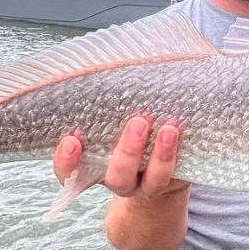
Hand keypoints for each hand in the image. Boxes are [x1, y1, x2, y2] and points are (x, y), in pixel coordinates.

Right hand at [53, 115, 189, 198]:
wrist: (158, 166)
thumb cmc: (120, 133)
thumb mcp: (105, 123)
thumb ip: (98, 108)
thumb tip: (94, 65)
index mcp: (92, 168)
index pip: (69, 172)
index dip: (67, 161)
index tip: (72, 140)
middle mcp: (119, 179)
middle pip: (117, 176)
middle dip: (128, 152)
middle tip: (138, 123)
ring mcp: (146, 184)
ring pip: (153, 178)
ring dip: (162, 155)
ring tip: (170, 129)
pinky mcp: (170, 180)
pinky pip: (175, 173)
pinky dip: (178, 153)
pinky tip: (181, 131)